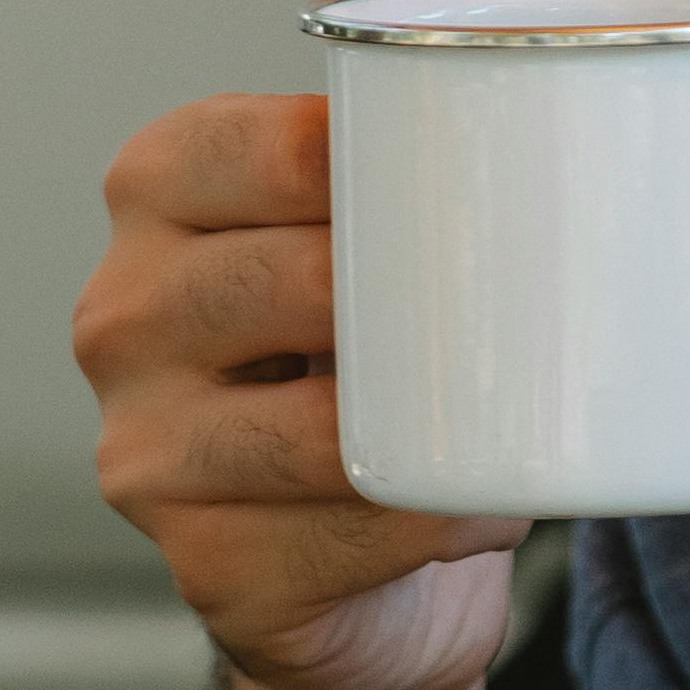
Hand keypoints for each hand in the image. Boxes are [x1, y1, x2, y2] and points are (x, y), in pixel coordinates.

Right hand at [75, 93, 520, 689]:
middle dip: (410, 294)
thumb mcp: (366, 249)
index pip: (251, 147)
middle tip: (510, 303)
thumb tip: (566, 117)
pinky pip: (347, 532)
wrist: (351, 572)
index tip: (469, 169)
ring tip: (504, 419)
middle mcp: (123, 319)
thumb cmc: (367, 375)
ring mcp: (147, 451)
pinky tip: (473, 504)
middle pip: (284, 281)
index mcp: (155, 199)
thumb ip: (413, 173)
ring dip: (433, 429)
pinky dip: (435, 518)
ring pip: (311, 430)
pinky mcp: (207, 564)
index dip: (368, 153)